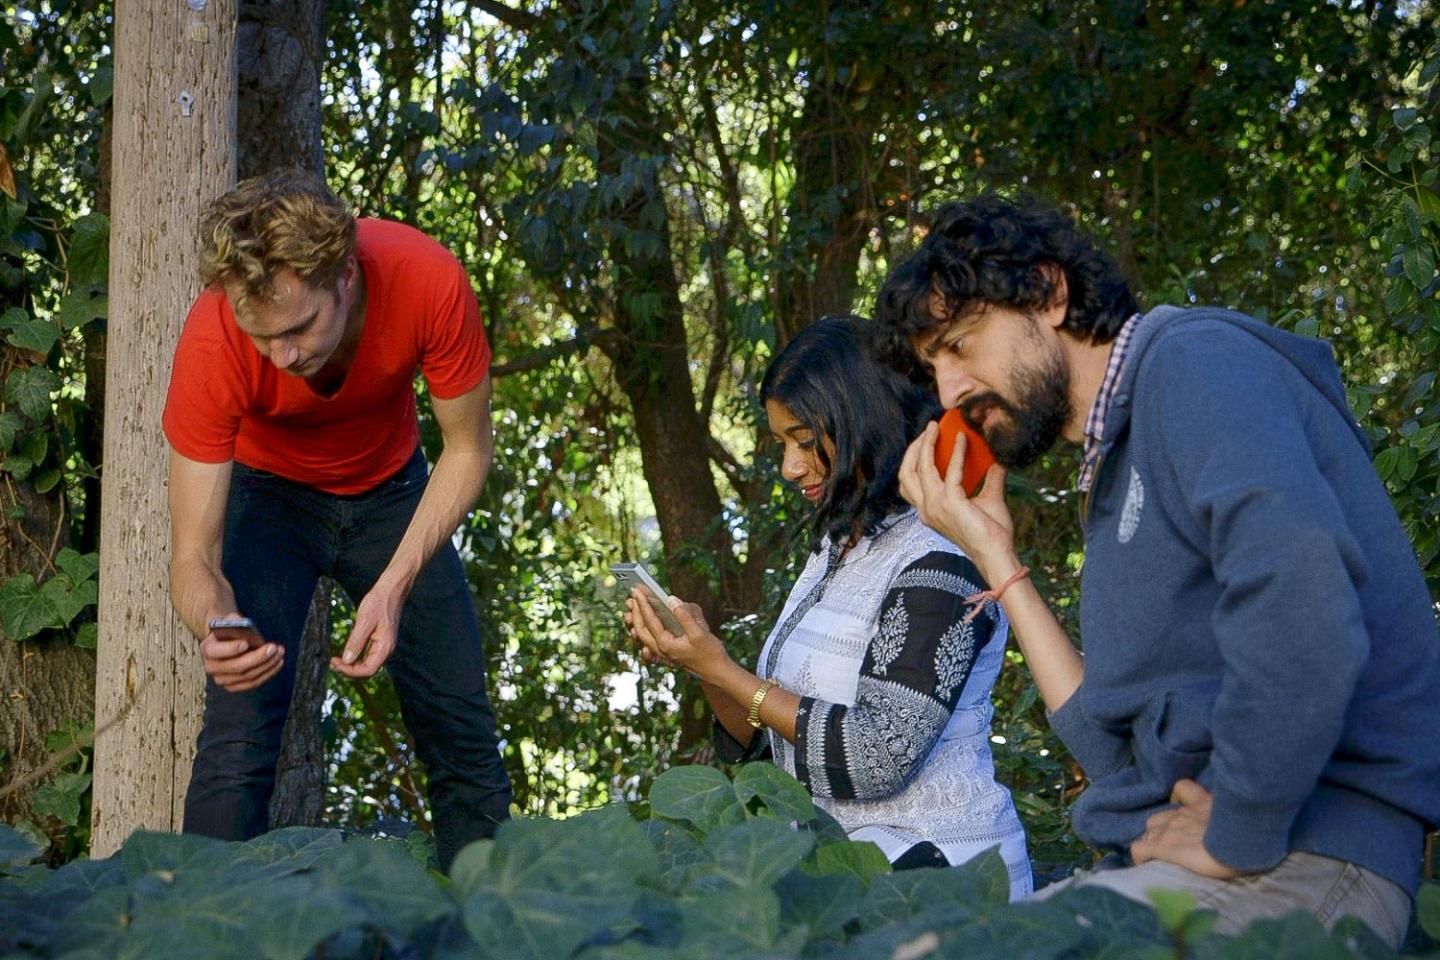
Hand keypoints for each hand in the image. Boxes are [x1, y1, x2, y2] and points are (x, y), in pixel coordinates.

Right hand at [202, 613, 282, 691]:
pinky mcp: (234, 686)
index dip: (231, 649)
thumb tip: (247, 629)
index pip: (215, 651)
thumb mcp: (230, 620)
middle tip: (273, 648)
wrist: (226, 640)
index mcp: (207, 648)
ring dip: (267, 665)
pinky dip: (268, 673)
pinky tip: (277, 662)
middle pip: (236, 667)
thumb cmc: (230, 629)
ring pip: (247, 676)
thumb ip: (236, 622)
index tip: (246, 643)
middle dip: (257, 657)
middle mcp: (212, 667)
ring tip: (279, 653)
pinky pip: (253, 683)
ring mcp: (222, 679)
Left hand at [332, 579, 403, 678]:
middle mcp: (386, 649)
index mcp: (385, 647)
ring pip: (366, 664)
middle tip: (332, 663)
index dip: (350, 671)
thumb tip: (347, 661)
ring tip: (335, 661)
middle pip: (367, 670)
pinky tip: (344, 653)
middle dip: (349, 670)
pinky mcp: (379, 640)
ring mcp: (382, 645)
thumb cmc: (379, 602)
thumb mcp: (365, 621)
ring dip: (351, 665)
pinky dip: (355, 657)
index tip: (335, 663)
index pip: (368, 670)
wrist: (391, 589)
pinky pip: (367, 655)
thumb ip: (356, 642)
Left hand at [624, 589, 729, 680]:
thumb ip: (685, 616)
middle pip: (641, 629)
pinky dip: (643, 633)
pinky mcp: (667, 654)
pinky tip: (641, 628)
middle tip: (631, 595)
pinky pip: (649, 643)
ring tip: (632, 608)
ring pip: (643, 637)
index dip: (643, 604)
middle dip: (635, 611)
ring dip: (636, 622)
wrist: (717, 672)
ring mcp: (662, 653)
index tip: (637, 590)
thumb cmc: (710, 653)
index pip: (650, 621)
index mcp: (666, 644)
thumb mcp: (699, 633)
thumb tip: (671, 600)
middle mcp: (661, 650)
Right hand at [898, 421, 1016, 575]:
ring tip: (935, 428)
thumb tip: (997, 461)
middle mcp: (926, 509)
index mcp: (928, 511)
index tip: (925, 440)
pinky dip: (957, 452)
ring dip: (927, 444)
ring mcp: (935, 506)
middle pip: (906, 473)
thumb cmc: (991, 533)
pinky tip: (964, 440)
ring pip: (920, 468)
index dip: (913, 459)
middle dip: (913, 448)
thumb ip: (990, 480)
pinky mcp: (950, 503)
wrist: (997, 553)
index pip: (910, 482)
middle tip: (928, 430)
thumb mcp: (988, 500)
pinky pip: (951, 471)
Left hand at [1130, 779, 1239, 879]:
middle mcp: (1182, 813)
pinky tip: (1146, 865)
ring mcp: (1169, 829)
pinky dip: (1140, 856)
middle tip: (1177, 844)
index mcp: (1204, 803)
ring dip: (1154, 840)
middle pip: (1162, 814)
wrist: (1240, 841)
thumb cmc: (1250, 832)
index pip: (1183, 789)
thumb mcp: (1245, 816)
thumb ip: (1237, 816)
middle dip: (1165, 827)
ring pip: (1149, 829)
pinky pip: (1139, 849)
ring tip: (1163, 857)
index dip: (1180, 800)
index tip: (1186, 813)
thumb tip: (1251, 821)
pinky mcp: (1162, 847)